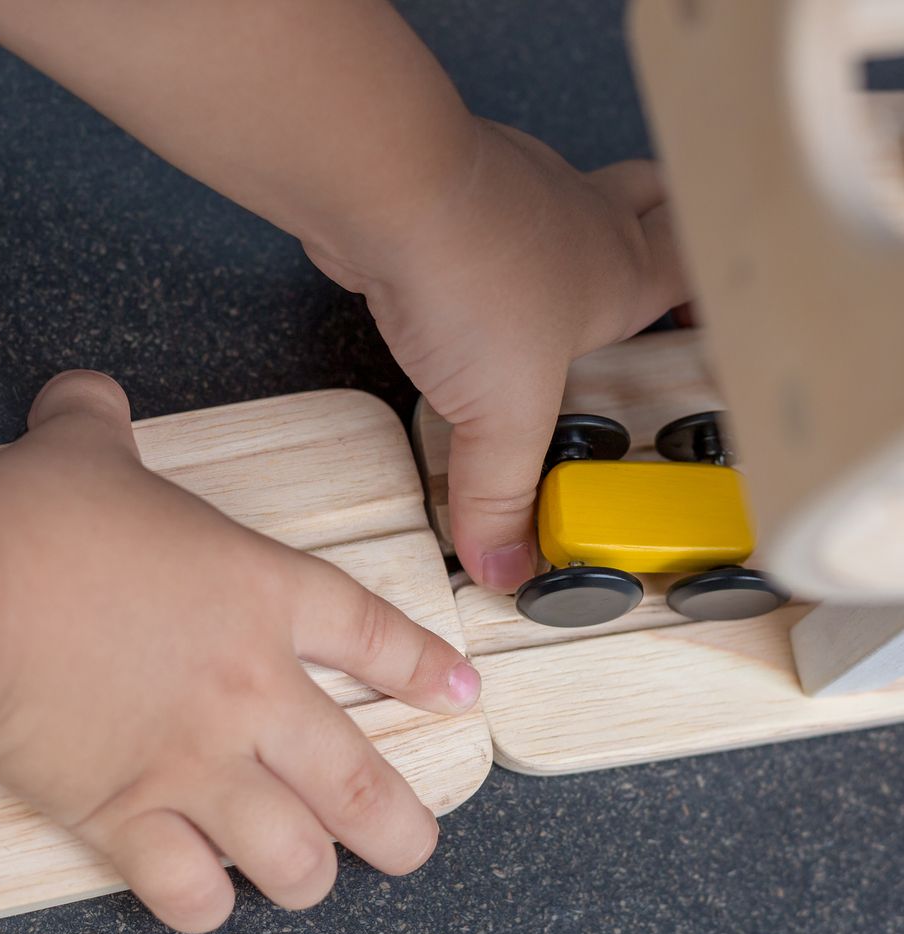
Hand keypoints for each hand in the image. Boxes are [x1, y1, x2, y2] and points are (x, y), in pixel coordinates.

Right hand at [0, 371, 479, 932]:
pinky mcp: (124, 815)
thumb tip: (85, 392)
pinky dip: (201, 905)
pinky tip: (203, 897)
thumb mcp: (84, 447)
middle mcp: (249, 692)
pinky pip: (185, 891)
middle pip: (359, 783)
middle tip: (414, 846)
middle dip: (400, 828)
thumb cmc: (38, 522)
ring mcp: (194, 762)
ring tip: (310, 875)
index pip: (375, 635)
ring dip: (309, 875)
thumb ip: (99, 418)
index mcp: (262, 596)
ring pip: (292, 856)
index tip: (462, 696)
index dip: (426, 669)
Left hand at [307, 118, 687, 590]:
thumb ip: (502, 497)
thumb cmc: (473, 274)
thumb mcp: (501, 415)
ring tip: (556, 299)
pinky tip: (472, 287)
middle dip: (664, 242)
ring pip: (573, 206)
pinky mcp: (461, 195)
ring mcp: (524, 197)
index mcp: (622, 275)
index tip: (722, 326)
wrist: (385, 193)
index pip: (698, 275)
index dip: (717, 299)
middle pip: (654, 209)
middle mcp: (584, 225)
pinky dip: (498, 246)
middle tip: (654, 288)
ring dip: (574, 242)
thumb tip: (505, 565)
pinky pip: (498, 215)